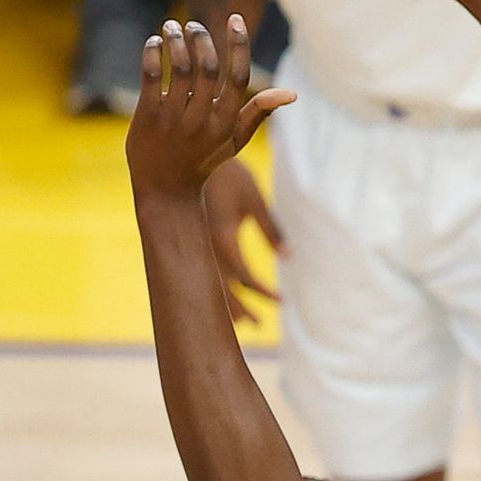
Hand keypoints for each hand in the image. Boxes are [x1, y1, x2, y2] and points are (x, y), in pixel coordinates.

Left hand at [128, 15, 297, 201]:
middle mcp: (202, 120)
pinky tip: (154, 42)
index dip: (239, 44)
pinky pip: (151, 77)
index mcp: (226, 122)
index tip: (235, 19)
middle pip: (207, 67)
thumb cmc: (203, 160)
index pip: (238, 76)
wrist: (166, 190)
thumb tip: (292, 93)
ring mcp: (173, 120)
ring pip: (179, 68)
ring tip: (172, 26)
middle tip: (194, 25)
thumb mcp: (235, 140)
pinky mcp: (148, 118)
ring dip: (176, 40)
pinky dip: (153, 53)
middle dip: (201, 38)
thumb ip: (259, 112)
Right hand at [203, 155, 281, 327]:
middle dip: (240, 310)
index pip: (245, 279)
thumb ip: (271, 229)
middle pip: (222, 290)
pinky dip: (216, 287)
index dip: (263, 293)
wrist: (191, 153)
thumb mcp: (255, 199)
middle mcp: (206, 248)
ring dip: (226, 303)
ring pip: (211, 284)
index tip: (281, 302)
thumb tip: (289, 256)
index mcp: (223, 240)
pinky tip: (224, 295)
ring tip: (243, 322)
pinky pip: (205, 271)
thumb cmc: (230, 175)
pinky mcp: (193, 240)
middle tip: (258, 326)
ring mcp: (197, 245)